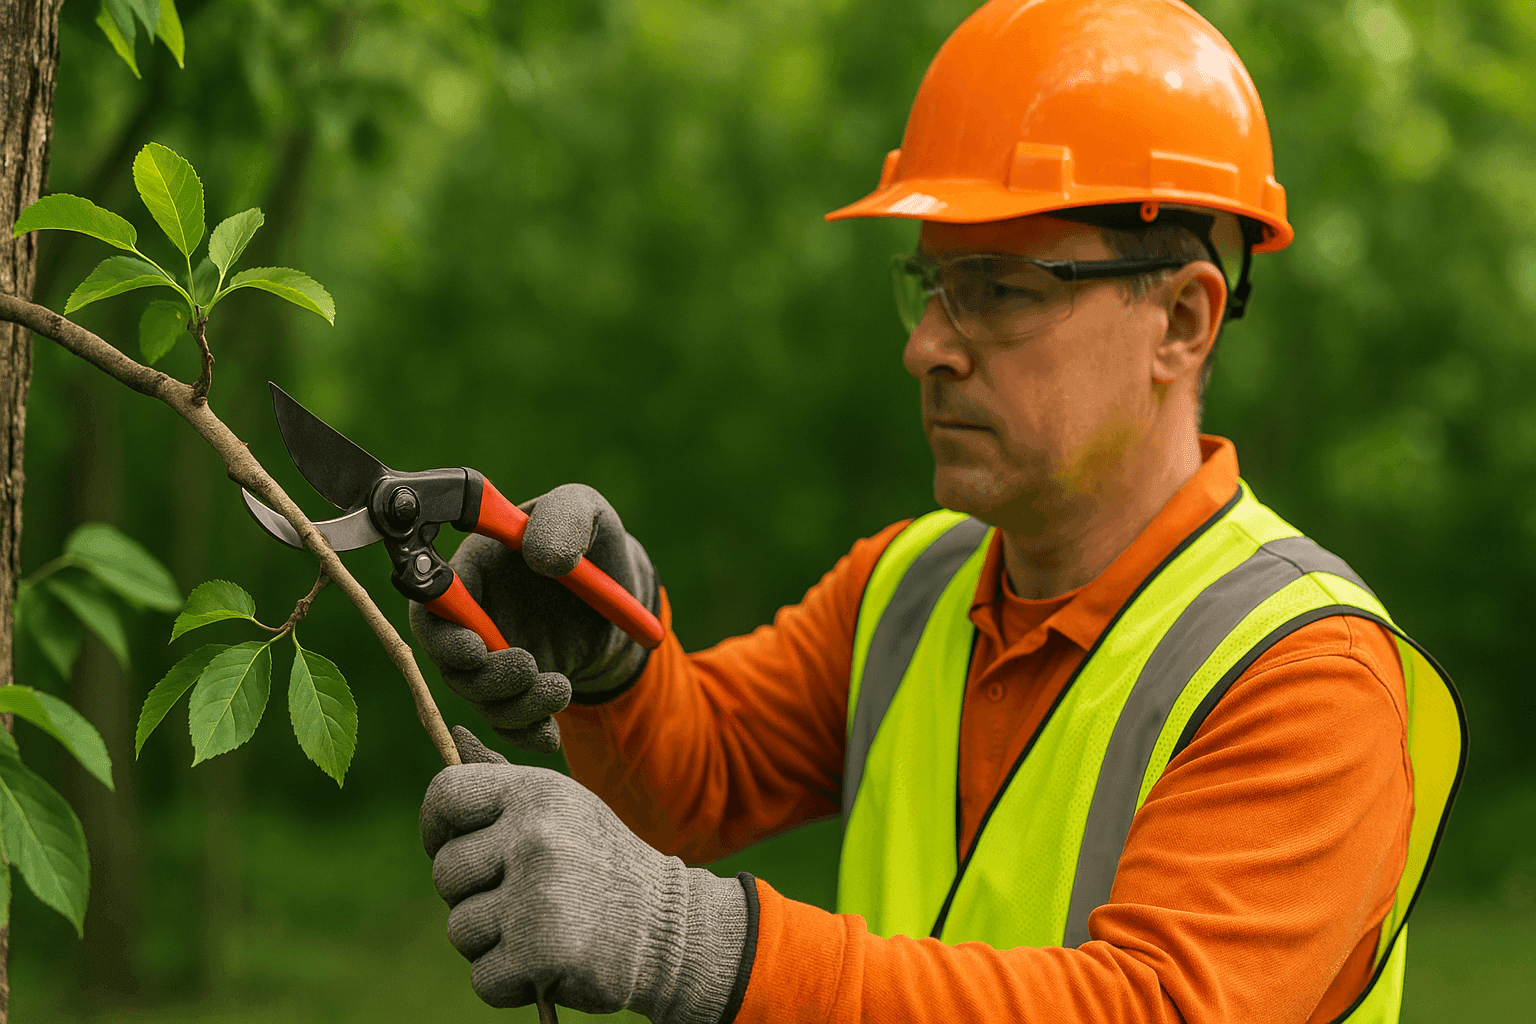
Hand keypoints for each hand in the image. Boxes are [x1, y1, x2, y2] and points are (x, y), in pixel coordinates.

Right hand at [409, 484, 659, 751]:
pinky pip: (507, 722)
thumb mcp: (586, 510)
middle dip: (482, 676)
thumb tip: (541, 557)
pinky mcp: (515, 688)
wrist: (623, 588)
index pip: (432, 602)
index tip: (474, 649)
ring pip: (480, 697)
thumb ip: (565, 517)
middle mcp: (473, 614)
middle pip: (448, 660)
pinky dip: (525, 733)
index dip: (442, 630)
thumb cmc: (590, 538)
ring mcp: (492, 655)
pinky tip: (550, 734)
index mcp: (474, 566)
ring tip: (560, 690)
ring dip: (514, 705)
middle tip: (527, 667)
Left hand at [423, 728, 750, 1022]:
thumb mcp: (562, 807)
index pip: (445, 793)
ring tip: (542, 928)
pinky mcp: (541, 955)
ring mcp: (538, 896)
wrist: (668, 927)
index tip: (453, 848)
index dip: (435, 826)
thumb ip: (502, 779)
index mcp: (537, 792)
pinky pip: (483, 978)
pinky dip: (509, 983)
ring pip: (460, 929)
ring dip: (492, 942)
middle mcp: (536, 835)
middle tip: (525, 898)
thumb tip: (455, 737)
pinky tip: (547, 963)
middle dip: (473, 895)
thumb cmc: (600, 863)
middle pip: (445, 873)